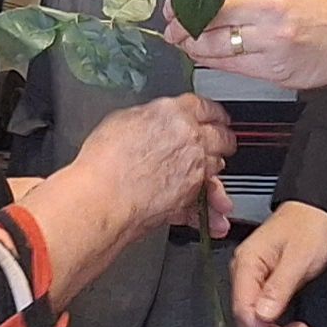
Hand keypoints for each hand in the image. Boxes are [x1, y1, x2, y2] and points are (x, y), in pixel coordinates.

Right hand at [68, 92, 233, 236]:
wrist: (103, 196)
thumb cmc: (104, 161)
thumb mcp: (122, 120)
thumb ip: (148, 119)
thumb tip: (152, 122)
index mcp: (174, 113)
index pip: (205, 107)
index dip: (214, 112)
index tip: (217, 117)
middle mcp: (191, 139)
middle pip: (221, 136)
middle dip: (223, 139)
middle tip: (222, 141)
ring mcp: (195, 169)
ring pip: (219, 167)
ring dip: (217, 171)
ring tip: (211, 174)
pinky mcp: (191, 198)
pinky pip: (207, 202)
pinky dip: (212, 213)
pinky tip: (216, 219)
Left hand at [175, 0, 326, 87]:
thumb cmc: (318, 2)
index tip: (175, 4)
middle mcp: (266, 9)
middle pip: (210, 16)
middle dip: (183, 23)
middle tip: (171, 28)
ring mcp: (269, 40)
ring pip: (217, 45)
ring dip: (193, 45)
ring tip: (184, 44)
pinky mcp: (273, 67)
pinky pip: (232, 65)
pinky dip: (213, 61)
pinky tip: (205, 57)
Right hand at [231, 203, 326, 326]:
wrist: (314, 211)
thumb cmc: (307, 227)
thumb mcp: (299, 258)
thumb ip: (279, 287)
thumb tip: (263, 315)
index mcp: (247, 263)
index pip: (243, 309)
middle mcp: (244, 272)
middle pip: (249, 317)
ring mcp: (252, 278)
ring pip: (258, 318)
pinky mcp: (263, 283)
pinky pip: (266, 311)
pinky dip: (282, 324)